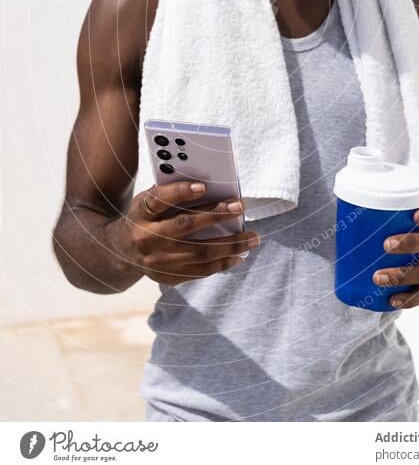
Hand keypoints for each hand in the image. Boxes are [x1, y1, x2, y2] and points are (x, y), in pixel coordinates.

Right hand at [108, 181, 259, 285]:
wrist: (118, 252)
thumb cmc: (142, 218)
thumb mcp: (146, 201)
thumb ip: (170, 194)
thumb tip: (211, 187)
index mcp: (139, 214)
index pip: (159, 200)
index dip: (180, 193)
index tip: (203, 186)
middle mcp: (146, 238)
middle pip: (184, 227)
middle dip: (216, 216)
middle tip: (240, 207)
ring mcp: (158, 261)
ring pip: (198, 253)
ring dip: (230, 245)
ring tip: (253, 238)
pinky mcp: (167, 277)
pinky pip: (199, 271)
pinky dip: (222, 263)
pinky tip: (239, 256)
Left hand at [372, 206, 418, 308]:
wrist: (416, 257)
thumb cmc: (396, 234)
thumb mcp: (391, 222)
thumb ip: (374, 215)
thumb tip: (341, 204)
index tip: (414, 215)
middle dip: (409, 243)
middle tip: (386, 245)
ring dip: (402, 275)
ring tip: (377, 278)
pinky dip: (407, 299)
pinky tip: (391, 301)